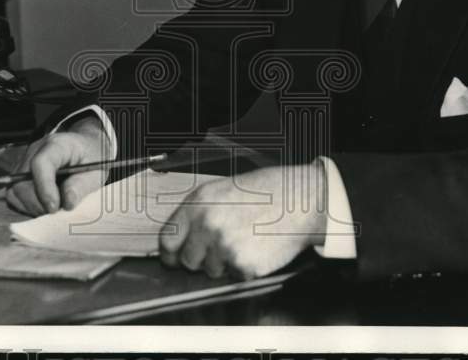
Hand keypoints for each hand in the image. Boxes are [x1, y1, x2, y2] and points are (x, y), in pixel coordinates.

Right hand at [6, 114, 111, 215]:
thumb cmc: (92, 157)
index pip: (40, 163)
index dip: (44, 188)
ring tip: (51, 209)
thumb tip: (67, 203)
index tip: (54, 207)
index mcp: (58, 145)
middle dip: (37, 203)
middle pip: (21, 181)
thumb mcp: (97, 170)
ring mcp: (25, 162)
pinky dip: (27, 206)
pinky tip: (44, 206)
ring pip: (15, 190)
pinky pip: (15, 195)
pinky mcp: (21, 174)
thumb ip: (82, 185)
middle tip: (56, 212)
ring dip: (31, 206)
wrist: (85, 147)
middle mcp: (36, 151)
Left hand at [159, 163, 327, 279]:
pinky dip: (246, 268)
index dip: (171, 253)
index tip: (175, 257)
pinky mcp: (244, 265)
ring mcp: (225, 246)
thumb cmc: (267, 192)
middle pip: (188, 261)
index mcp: (199, 203)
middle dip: (202, 258)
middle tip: (223, 245)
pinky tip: (257, 247)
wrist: (301, 201)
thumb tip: (180, 236)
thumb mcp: (223, 190)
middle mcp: (208, 225)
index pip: (167, 240)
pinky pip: (235, 277)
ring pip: (212, 271)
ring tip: (245, 240)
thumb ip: (198, 212)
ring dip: (225, 264)